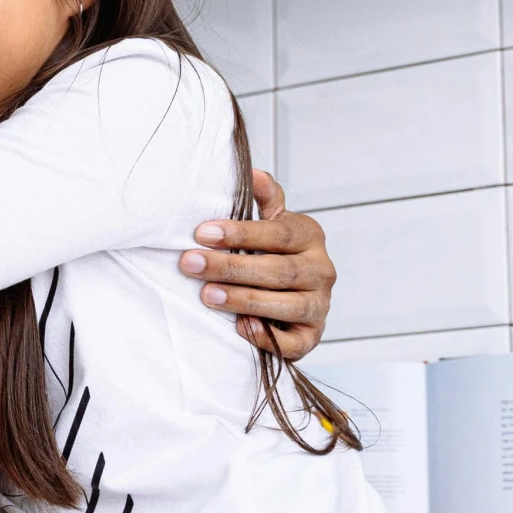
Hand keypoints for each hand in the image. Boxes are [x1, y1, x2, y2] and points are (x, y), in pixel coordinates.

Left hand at [182, 169, 333, 362]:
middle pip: (279, 270)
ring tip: (207, 295)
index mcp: (310, 236)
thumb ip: (265, 198)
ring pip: (287, 304)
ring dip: (243, 299)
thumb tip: (249, 170)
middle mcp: (321, 270)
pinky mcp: (311, 337)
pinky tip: (241, 328)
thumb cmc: (274, 254)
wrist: (293, 299)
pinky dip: (267, 336)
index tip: (202, 233)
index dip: (241, 233)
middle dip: (231, 267)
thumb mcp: (273, 222)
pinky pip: (294, 342)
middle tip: (190, 263)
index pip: (278, 232)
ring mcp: (319, 306)